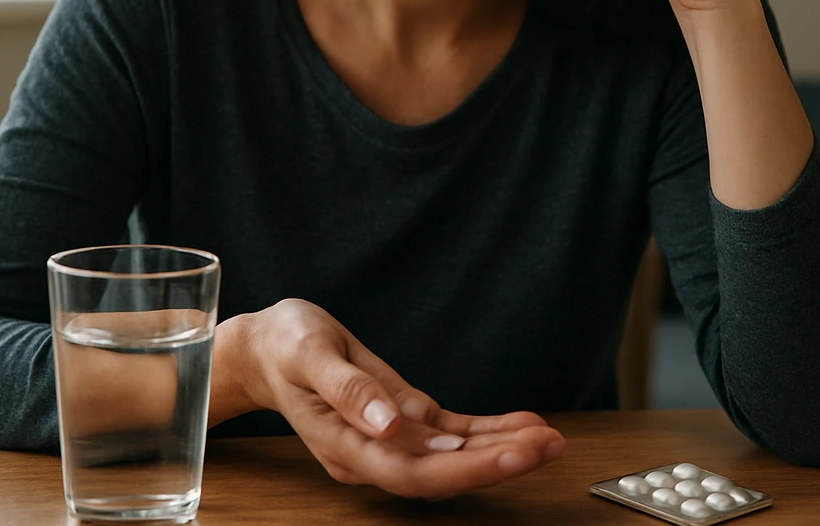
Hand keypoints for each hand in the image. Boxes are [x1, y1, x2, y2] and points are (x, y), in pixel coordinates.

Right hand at [228, 299, 564, 498]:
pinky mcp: (405, 420)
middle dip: (498, 462)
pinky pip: (452, 434)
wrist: (271, 347)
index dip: (465, 470)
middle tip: (549, 445)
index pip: (412, 472)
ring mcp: (391, 440)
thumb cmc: (285, 346)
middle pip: (442, 473)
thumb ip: (348, 391)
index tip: (510, 455)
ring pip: (454, 456)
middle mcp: (372, 452)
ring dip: (502, 448)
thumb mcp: (309, 354)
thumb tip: (387, 424)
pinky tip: (523, 425)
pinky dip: (488, 431)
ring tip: (549, 437)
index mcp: (346, 445)